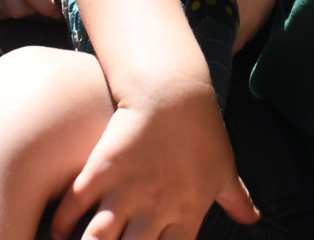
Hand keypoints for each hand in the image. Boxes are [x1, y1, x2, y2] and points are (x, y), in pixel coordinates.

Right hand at [49, 82, 257, 239]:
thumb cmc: (203, 130)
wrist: (172, 89)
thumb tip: (254, 219)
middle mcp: (155, 209)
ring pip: (98, 239)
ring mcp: (125, 190)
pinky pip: (75, 205)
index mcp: (186, 213)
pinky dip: (63, 223)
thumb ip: (236, 199)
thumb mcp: (225, 167)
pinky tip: (58, 233)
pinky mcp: (100, 168)